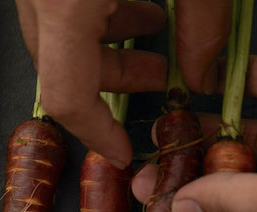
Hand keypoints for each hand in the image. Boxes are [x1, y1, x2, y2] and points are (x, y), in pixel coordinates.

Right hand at [14, 0, 231, 166]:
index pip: (67, 96)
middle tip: (160, 79)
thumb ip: (202, 23)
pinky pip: (56, 5)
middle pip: (57, 66)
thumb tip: (201, 76)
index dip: (97, 134)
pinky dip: (90, 13)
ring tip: (154, 34)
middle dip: (109, 82)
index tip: (123, 151)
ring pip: (54, 34)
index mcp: (64, 4)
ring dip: (101, 45)